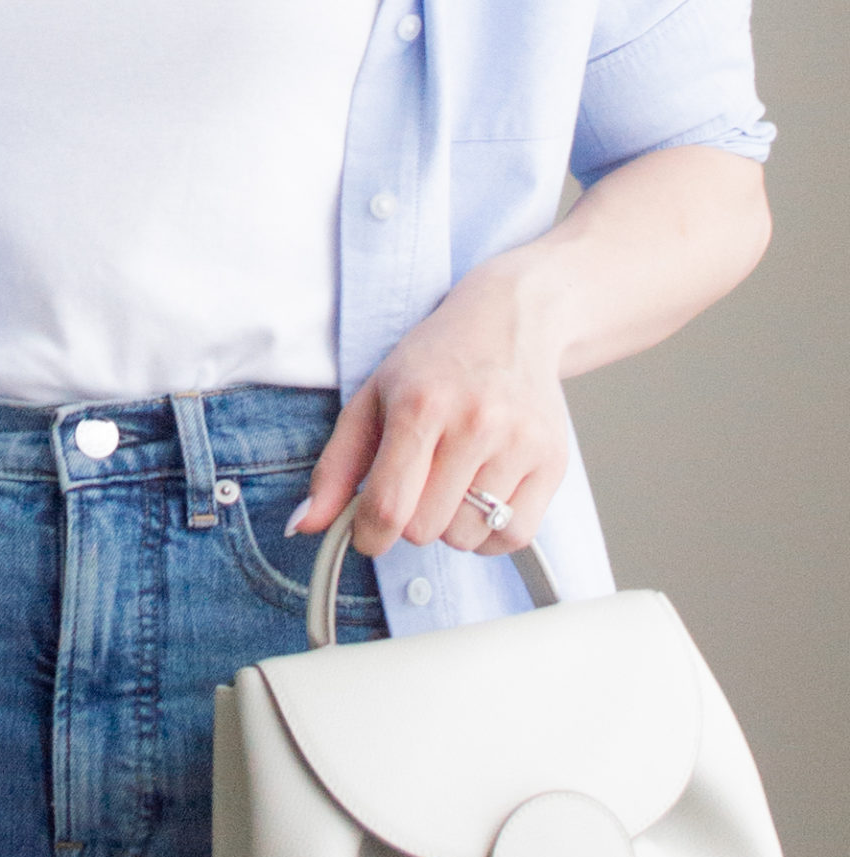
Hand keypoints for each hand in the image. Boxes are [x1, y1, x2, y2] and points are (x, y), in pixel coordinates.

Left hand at [294, 256, 569, 557]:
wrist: (511, 320)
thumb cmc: (435, 361)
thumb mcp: (372, 399)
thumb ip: (335, 468)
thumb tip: (305, 526)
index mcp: (420, 405)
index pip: (389, 507)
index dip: (370, 535)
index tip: (368, 533)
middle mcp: (475, 423)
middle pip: (427, 529)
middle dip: (411, 519)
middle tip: (418, 483)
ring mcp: (520, 443)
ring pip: (468, 537)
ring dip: (451, 525)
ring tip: (452, 483)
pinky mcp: (552, 460)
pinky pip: (514, 535)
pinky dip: (491, 532)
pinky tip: (482, 497)